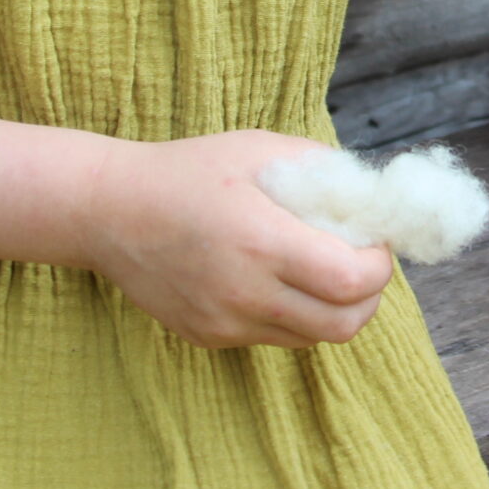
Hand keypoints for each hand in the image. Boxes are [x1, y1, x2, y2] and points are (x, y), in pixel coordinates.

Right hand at [85, 130, 397, 349]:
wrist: (109, 211)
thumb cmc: (189, 171)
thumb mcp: (260, 150)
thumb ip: (324, 170)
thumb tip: (375, 197)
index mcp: (261, 241)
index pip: (351, 281)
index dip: (379, 266)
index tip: (375, 243)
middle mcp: (244, 292)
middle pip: (343, 325)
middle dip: (367, 297)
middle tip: (360, 264)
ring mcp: (224, 322)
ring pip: (311, 338)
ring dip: (332, 309)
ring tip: (319, 270)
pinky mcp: (209, 336)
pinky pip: (273, 337)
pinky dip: (291, 316)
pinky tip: (274, 280)